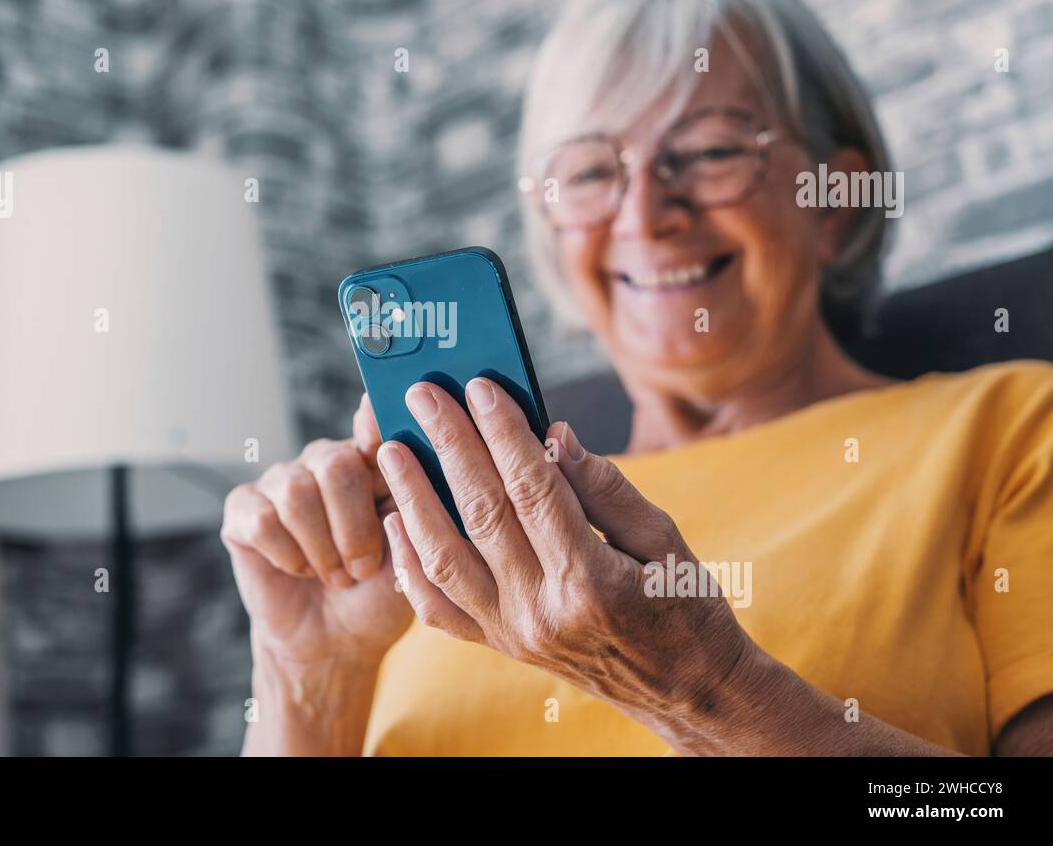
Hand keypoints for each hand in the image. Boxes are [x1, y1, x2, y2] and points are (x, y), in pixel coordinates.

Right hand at [222, 394, 414, 671]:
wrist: (336, 642)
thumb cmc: (378, 595)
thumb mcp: (409, 553)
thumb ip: (410, 504)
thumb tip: (406, 459)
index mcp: (371, 463)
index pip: (373, 428)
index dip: (374, 423)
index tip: (376, 419)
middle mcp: (324, 461)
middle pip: (335, 463)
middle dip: (353, 528)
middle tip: (361, 568)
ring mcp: (280, 481)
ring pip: (297, 493)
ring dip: (323, 549)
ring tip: (335, 575)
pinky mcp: (243, 509)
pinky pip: (263, 520)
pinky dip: (289, 557)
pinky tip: (300, 570)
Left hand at [374, 378, 755, 734]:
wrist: (685, 693)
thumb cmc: (685, 607)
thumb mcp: (665, 541)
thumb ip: (606, 488)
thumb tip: (553, 434)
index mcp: (592, 581)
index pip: (534, 489)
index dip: (503, 432)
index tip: (480, 386)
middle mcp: (542, 612)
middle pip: (482, 513)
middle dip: (449, 445)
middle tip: (421, 396)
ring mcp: (514, 634)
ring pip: (444, 558)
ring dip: (413, 498)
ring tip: (392, 449)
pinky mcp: (500, 646)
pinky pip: (437, 608)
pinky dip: (410, 564)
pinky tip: (395, 521)